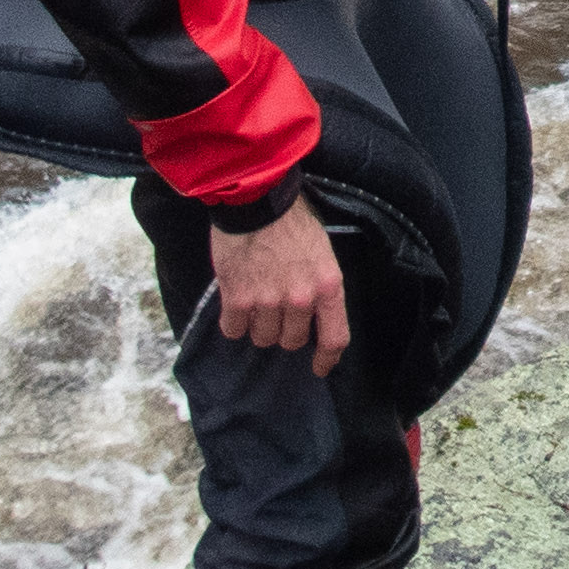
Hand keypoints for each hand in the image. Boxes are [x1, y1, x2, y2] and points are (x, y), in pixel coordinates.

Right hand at [210, 197, 350, 376]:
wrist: (255, 201)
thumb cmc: (291, 221)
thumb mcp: (321, 252)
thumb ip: (319, 286)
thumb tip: (313, 317)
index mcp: (328, 286)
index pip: (335, 338)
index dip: (326, 359)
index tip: (318, 368)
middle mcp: (301, 299)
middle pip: (292, 341)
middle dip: (283, 331)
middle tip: (276, 310)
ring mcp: (268, 302)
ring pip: (262, 338)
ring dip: (258, 325)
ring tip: (255, 299)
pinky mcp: (238, 300)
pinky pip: (234, 330)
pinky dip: (233, 321)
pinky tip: (235, 302)